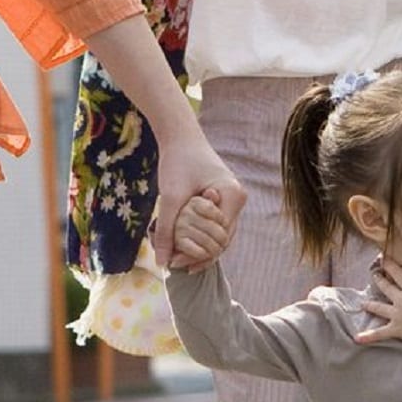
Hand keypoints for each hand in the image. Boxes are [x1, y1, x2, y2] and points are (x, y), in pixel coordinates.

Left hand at [152, 132, 241, 269]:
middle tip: (174, 265)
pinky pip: (214, 225)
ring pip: (220, 235)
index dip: (198, 253)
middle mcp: (238, 199)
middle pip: (223, 240)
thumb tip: (163, 262)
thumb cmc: (178, 162)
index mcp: (233, 196)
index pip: (220, 238)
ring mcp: (232, 200)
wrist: (180, 137)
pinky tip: (182, 246)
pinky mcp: (222, 199)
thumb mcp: (170, 198)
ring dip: (200, 247)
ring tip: (177, 260)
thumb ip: (167, 230)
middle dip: (200, 254)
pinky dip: (200, 236)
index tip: (175, 262)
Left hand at [354, 255, 401, 348]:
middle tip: (373, 275)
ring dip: (369, 305)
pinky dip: (369, 336)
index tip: (383, 259)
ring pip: (378, 307)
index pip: (397, 273)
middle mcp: (401, 300)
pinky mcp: (396, 329)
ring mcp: (397, 314)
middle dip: (378, 280)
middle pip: (385, 287)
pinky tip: (357, 338)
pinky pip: (380, 333)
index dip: (389, 265)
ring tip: (363, 303)